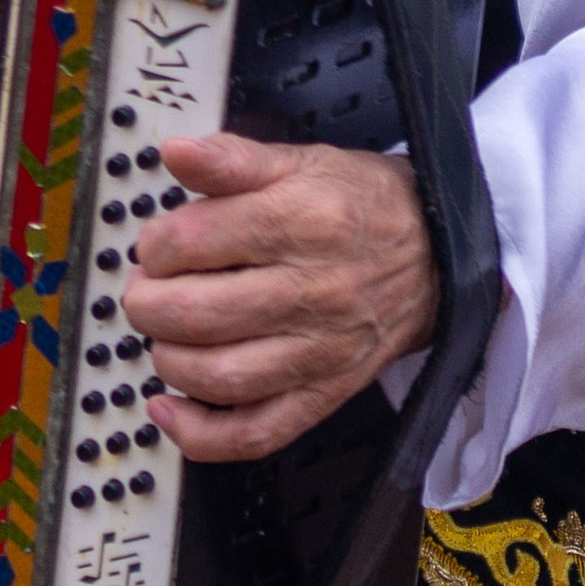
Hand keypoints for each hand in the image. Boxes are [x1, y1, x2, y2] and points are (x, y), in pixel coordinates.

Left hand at [123, 134, 435, 462]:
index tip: (155, 244)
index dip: (155, 244)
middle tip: (146, 290)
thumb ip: (233, 159)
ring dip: (168, 359)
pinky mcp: (326, 395)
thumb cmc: (361, 205)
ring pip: (220, 376)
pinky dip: (200, 433)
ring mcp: (322, 351)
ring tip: (165, 334)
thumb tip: (175, 151)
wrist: (438, 256)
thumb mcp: (302, 161)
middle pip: (199, 313)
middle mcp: (315, 290)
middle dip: (149, 304)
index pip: (195, 241)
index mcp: (304, 221)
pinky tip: (169, 406)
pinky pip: (256, 434)